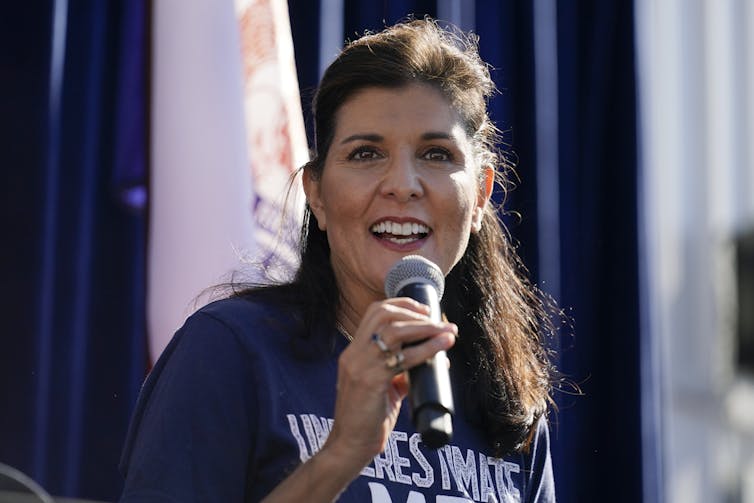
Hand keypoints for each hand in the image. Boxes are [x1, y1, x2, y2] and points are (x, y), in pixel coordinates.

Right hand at [322, 298, 456, 470]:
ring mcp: (360, 365)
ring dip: (424, 327)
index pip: (374, 313)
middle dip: (413, 311)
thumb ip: (398, 374)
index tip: (424, 310)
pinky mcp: (371, 380)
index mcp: (354, 353)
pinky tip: (443, 346)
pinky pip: (404, 357)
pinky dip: (427, 348)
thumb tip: (423, 363)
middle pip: (382, 313)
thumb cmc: (366, 420)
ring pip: (393, 330)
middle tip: (437, 319)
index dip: (401, 305)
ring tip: (446, 331)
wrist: (349, 446)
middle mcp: (354, 354)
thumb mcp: (382, 389)